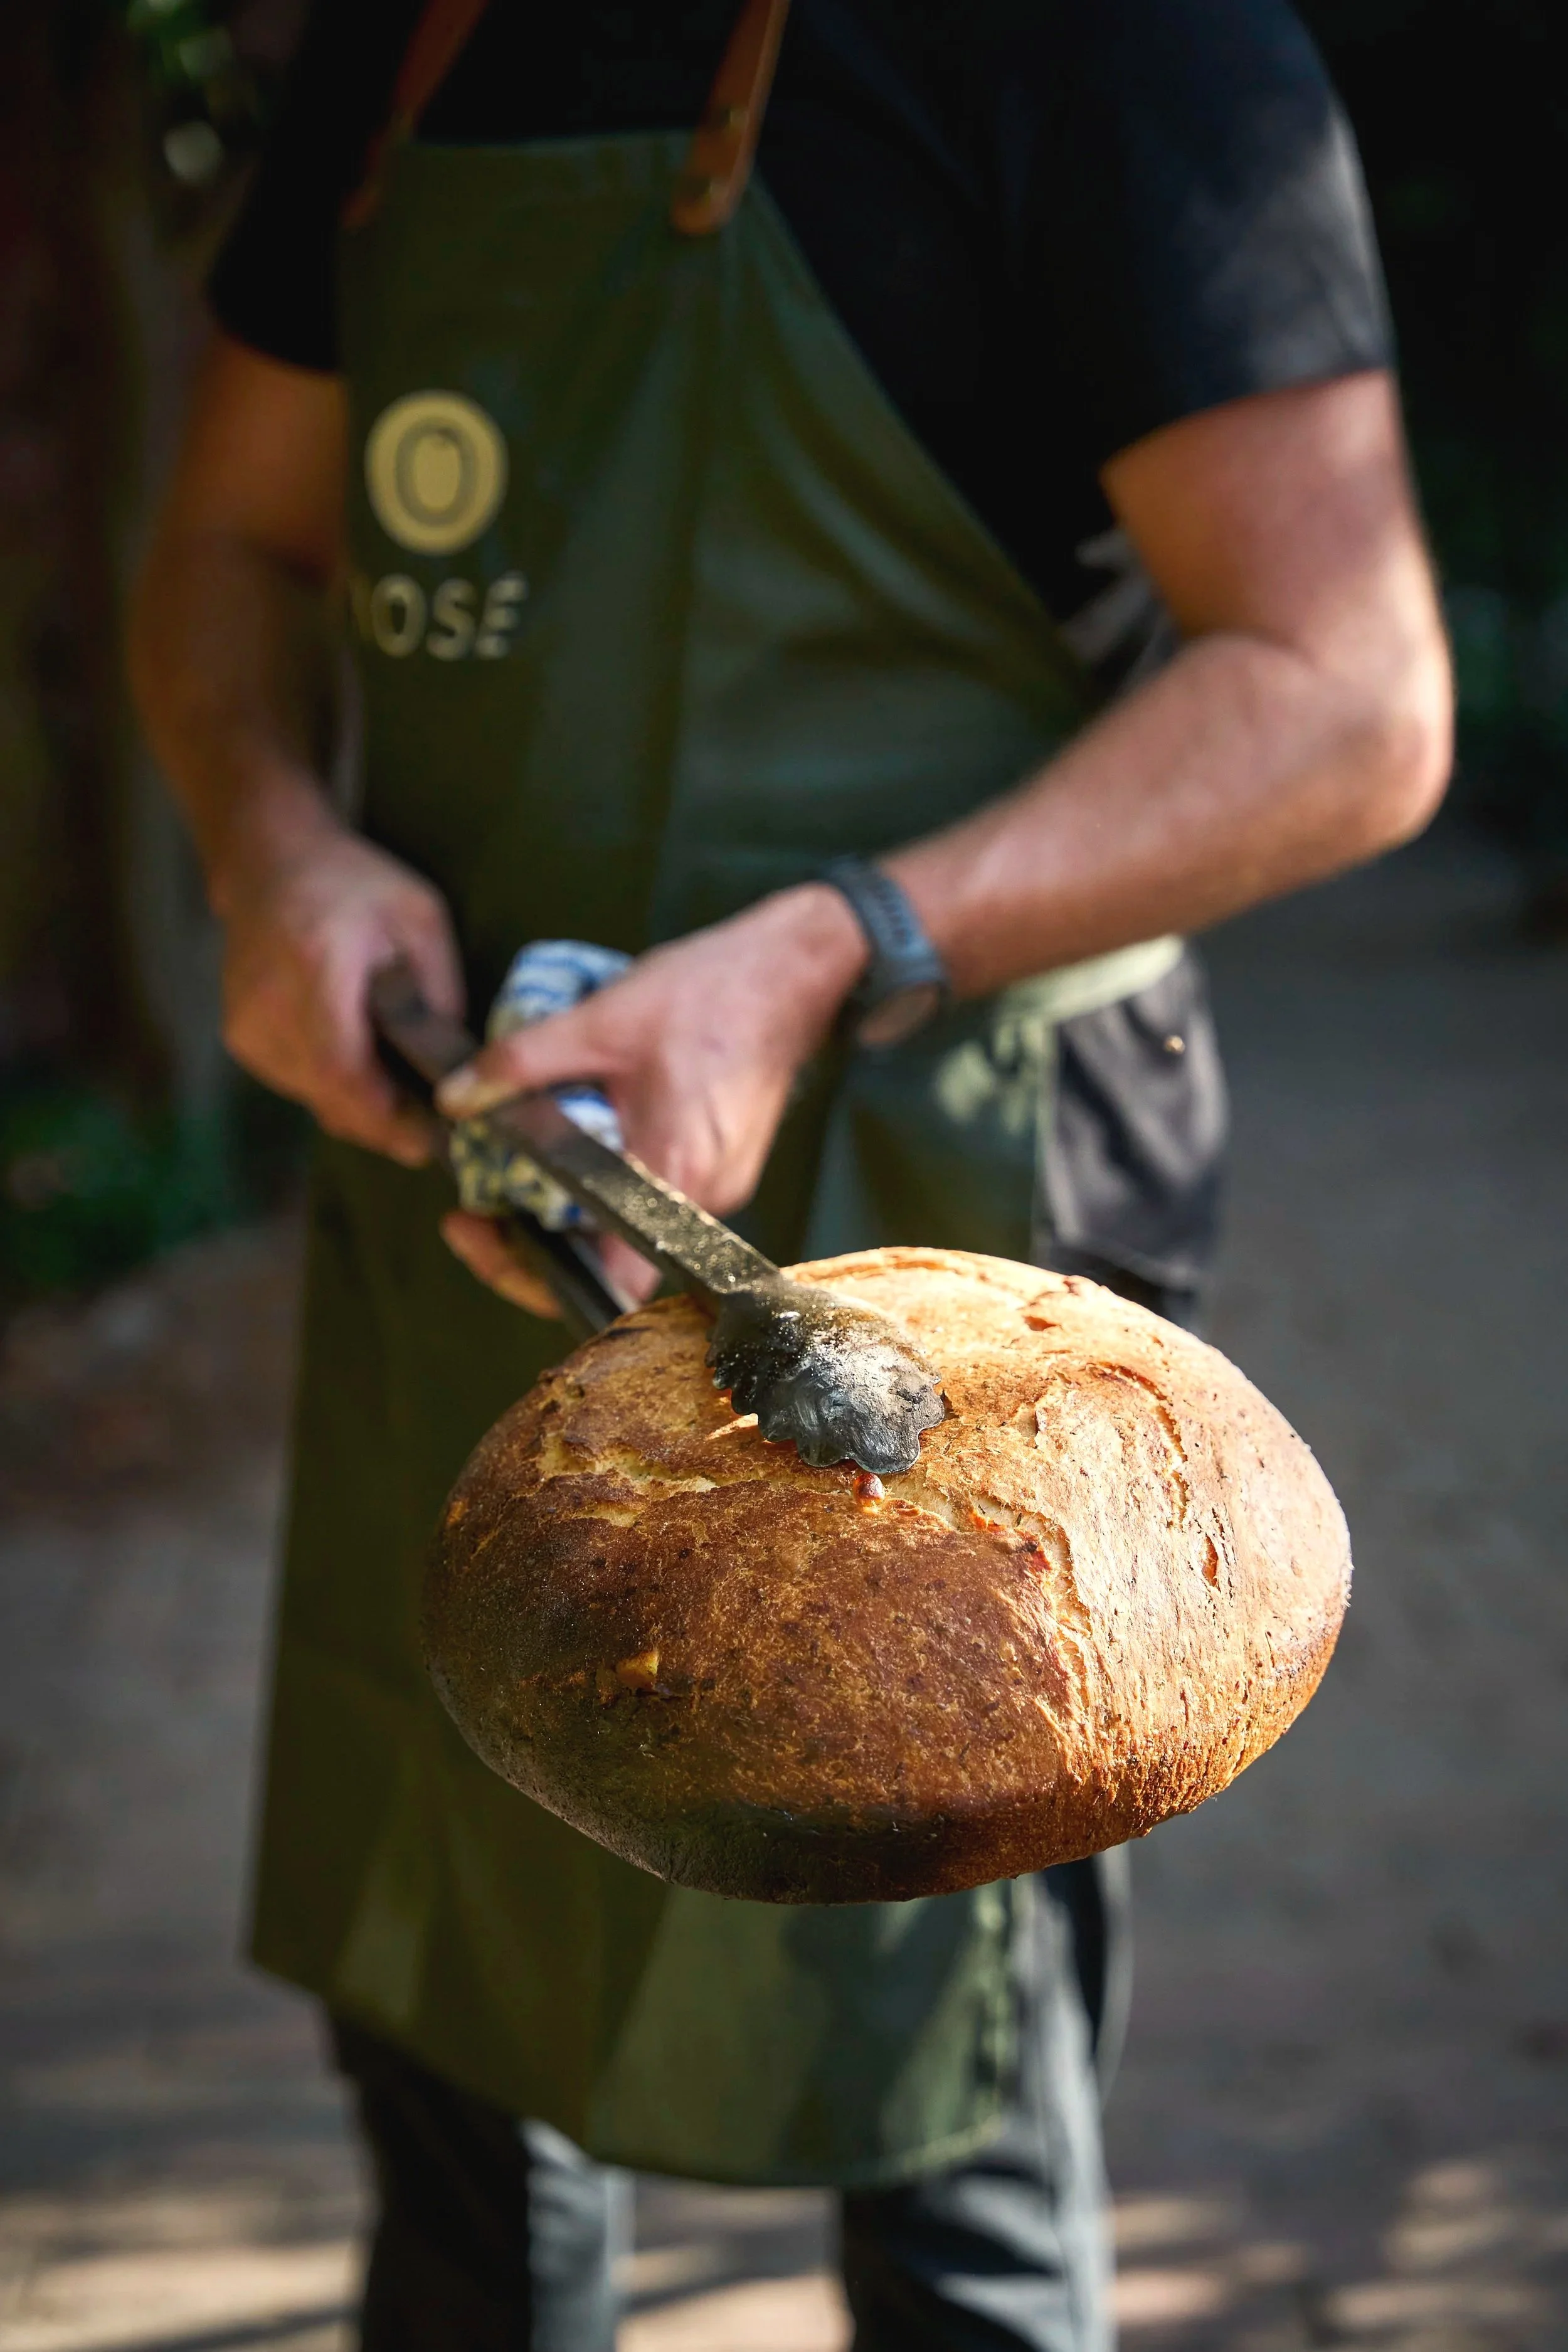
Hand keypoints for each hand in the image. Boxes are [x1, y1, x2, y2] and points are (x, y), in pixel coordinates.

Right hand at [216, 800, 464, 1166]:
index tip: (433, 1141)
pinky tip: (368, 1071)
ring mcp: (246, 1026)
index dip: (387, 1117)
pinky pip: (298, 1085)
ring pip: (314, 1099)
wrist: (270, 862)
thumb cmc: (357, 885)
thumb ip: (439, 993)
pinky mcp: (240, 1039)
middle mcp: (267, 1005)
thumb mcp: (422, 921)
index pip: (342, 1069)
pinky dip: (337, 1089)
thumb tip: (459, 1069)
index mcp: (315, 968)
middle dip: (387, 1124)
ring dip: (364, 1109)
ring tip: (409, 1098)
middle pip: (329, 1096)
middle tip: (435, 1132)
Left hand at [435, 885, 867, 1311]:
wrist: (792, 971)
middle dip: (534, 1238)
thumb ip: (521, 1064)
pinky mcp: (720, 1168)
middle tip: (475, 1209)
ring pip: (627, 1226)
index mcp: (675, 1174)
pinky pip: (652, 1196)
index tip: (487, 1239)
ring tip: (515, 1173)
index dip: (537, 1275)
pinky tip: (576, 1149)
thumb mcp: (600, 1020)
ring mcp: (718, 1188)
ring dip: (569, 1208)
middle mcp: (705, 1199)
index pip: (608, 1279)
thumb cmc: (711, 993)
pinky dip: (608, 1183)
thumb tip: (455, 1099)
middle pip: (607, 1256)